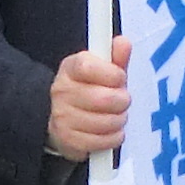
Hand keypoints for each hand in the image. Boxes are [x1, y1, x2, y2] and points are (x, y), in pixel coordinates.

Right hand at [47, 33, 131, 162]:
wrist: (62, 117)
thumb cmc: (89, 90)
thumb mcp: (102, 70)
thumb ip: (115, 58)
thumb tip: (123, 43)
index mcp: (70, 68)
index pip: (89, 67)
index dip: (112, 74)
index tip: (120, 78)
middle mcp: (61, 91)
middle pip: (103, 98)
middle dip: (122, 101)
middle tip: (122, 101)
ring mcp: (62, 117)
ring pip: (106, 122)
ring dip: (119, 120)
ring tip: (116, 116)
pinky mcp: (68, 140)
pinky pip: (103, 141)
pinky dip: (113, 138)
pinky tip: (110, 131)